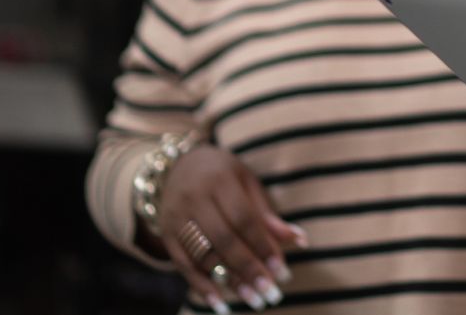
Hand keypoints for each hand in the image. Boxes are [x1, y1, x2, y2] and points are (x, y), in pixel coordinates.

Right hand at [157, 143, 308, 312]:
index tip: (282, 271)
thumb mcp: (247, 183)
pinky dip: (201, 286)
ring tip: (253, 299)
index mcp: (219, 180)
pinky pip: (182, 265)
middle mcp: (194, 198)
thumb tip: (300, 240)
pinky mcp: (166, 234)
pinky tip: (220, 303)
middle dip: (249, 268)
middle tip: (270, 293)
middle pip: (223, 239)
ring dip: (229, 281)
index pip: (244, 218)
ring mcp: (176, 218)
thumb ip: (267, 214)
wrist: (179, 165)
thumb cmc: (223, 174)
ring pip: (203, 255)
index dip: (263, 246)